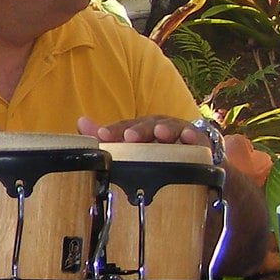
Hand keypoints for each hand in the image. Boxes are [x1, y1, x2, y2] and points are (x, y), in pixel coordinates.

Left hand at [79, 114, 203, 145]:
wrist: (192, 158)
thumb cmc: (154, 151)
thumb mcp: (130, 146)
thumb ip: (106, 137)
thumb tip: (80, 121)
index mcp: (139, 128)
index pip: (124, 128)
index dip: (113, 131)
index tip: (102, 136)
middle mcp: (157, 127)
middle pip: (147, 126)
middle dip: (139, 130)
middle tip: (130, 137)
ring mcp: (179, 133)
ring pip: (172, 129)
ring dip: (166, 130)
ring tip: (160, 134)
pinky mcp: (199, 142)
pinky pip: (198, 139)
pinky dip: (194, 137)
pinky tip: (190, 138)